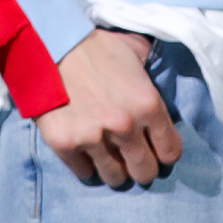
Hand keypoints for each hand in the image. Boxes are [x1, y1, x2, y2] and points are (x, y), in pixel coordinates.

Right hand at [35, 29, 182, 187]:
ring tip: (108, 156)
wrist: (51, 44)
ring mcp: (94, 138)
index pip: (171, 151)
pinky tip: (85, 150)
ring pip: (115, 178)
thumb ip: (153, 71)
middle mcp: (124, 126)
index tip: (156, 147)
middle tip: (132, 157)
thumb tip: (164, 79)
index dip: (165, 151)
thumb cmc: (96, 45)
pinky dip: (86, 165)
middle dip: (141, 166)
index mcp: (147, 104)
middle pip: (145, 172)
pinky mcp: (65, 145)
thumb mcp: (136, 49)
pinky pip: (84, 173)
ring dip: (114, 169)